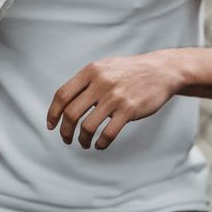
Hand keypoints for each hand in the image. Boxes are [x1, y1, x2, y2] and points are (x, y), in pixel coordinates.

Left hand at [45, 51, 183, 149]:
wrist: (160, 71)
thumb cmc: (128, 71)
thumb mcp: (104, 67)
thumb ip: (85, 81)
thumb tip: (64, 102)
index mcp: (90, 71)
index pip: (62, 94)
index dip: (53, 113)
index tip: (51, 125)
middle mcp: (100, 83)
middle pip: (71, 112)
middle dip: (65, 130)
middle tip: (66, 138)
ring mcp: (115, 97)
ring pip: (88, 126)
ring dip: (82, 140)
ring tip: (84, 143)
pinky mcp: (129, 110)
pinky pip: (108, 133)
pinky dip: (100, 143)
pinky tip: (99, 144)